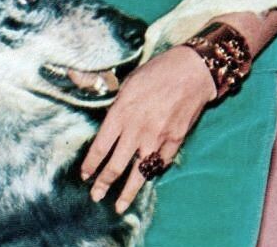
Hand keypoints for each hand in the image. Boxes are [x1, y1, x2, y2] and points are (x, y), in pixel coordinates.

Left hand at [80, 46, 215, 213]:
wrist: (191, 71)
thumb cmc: (157, 72)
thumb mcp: (128, 82)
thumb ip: (114, 101)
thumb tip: (95, 107)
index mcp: (121, 112)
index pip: (100, 147)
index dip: (91, 164)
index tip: (85, 175)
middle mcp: (136, 129)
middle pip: (116, 165)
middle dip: (103, 184)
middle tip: (96, 196)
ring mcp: (156, 139)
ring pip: (138, 174)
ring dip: (126, 193)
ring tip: (118, 206)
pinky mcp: (174, 143)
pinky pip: (159, 164)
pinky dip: (151, 173)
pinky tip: (145, 180)